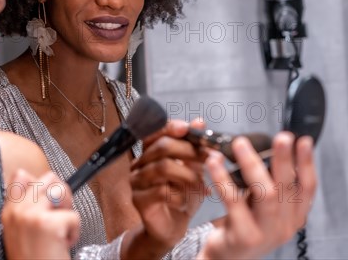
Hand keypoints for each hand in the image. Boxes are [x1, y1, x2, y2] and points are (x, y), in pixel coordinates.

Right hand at [1, 170, 79, 259]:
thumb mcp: (21, 232)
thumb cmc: (35, 259)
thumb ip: (26, 206)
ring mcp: (30, 215)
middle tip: (59, 218)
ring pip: (62, 190)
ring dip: (68, 211)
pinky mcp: (48, 224)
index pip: (20, 175)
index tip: (47, 202)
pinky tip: (63, 245)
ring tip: (61, 231)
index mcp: (8, 212)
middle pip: (48, 178)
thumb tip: (34, 178)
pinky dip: (75, 232)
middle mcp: (17, 210)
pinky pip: (74, 215)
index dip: (40, 183)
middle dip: (61, 195)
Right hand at [125, 118, 208, 257]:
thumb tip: (199, 121)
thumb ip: (194, 147)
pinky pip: (160, 191)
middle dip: (189, 151)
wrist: (173, 226)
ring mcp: (136, 181)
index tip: (188, 128)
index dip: (170, 127)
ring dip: (188, 176)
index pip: (155, 132)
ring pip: (163, 168)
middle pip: (161, 147)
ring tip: (203, 185)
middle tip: (210, 158)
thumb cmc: (182, 196)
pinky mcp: (138, 200)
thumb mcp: (193, 169)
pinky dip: (179, 196)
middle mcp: (139, 164)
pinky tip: (186, 202)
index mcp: (150, 152)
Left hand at [198, 132, 316, 259]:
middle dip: (285, 159)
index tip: (303, 140)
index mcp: (293, 216)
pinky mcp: (244, 236)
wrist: (224, 257)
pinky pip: (233, 201)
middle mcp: (284, 226)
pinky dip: (222, 178)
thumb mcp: (261, 206)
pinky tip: (214, 162)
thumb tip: (264, 149)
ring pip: (265, 194)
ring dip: (252, 165)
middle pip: (287, 187)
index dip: (307, 162)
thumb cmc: (242, 226)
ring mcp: (266, 233)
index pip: (307, 187)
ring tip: (241, 144)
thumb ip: (268, 185)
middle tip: (281, 137)